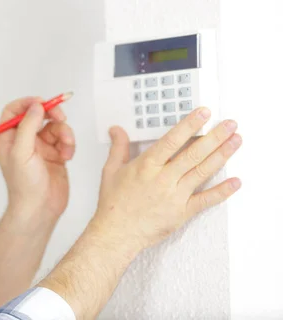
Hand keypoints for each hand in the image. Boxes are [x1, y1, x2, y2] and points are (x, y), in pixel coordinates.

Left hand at [0, 96, 75, 220]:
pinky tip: (67, 157)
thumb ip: (27, 126)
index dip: (27, 103)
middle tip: (60, 116)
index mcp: (9, 138)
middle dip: (51, 113)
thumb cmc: (25, 186)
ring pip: (55, 127)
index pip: (14, 111)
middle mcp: (24, 141)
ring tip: (66, 147)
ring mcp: (40, 148)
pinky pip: (65, 140)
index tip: (42, 103)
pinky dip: (69, 144)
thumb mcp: (21, 152)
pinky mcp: (55, 155)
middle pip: (38, 115)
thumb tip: (36, 106)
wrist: (40, 210)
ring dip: (64, 133)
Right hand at [93, 106, 241, 249]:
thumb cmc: (113, 204)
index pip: (172, 140)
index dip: (189, 125)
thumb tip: (117, 131)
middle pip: (193, 153)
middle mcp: (163, 179)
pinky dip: (222, 191)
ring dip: (221, 155)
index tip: (203, 113)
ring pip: (202, 171)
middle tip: (229, 124)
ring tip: (235, 141)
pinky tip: (235, 181)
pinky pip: (206, 200)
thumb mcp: (111, 171)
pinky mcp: (182, 212)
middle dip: (214, 136)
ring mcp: (175, 196)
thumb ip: (118, 148)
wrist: (116, 233)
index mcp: (146, 166)